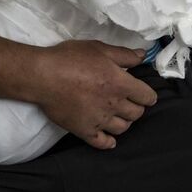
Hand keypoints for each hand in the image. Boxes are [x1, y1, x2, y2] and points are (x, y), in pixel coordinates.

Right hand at [28, 40, 157, 149]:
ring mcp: (99, 120)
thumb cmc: (70, 58)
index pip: (147, 96)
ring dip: (124, 122)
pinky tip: (109, 139)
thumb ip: (124, 55)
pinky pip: (102, 142)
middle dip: (136, 107)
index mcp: (121, 84)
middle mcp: (114, 104)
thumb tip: (142, 56)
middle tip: (128, 102)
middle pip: (137, 114)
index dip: (148, 95)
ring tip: (117, 115)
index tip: (144, 94)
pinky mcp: (84, 130)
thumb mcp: (99, 49)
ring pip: (122, 128)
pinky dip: (109, 142)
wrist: (43, 76)